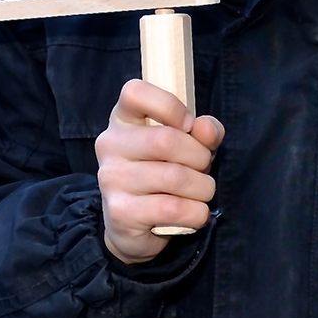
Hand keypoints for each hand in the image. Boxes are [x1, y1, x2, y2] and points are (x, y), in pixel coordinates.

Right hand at [95, 79, 224, 264]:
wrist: (134, 225)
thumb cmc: (165, 172)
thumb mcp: (188, 145)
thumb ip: (203, 132)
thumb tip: (207, 130)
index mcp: (123, 119)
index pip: (135, 93)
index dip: (170, 106)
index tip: (187, 125)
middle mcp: (110, 145)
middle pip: (166, 140)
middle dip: (200, 157)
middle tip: (202, 168)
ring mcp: (111, 179)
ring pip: (175, 177)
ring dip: (203, 187)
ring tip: (200, 191)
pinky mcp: (120, 213)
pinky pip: (173, 208)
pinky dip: (196, 212)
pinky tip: (192, 212)